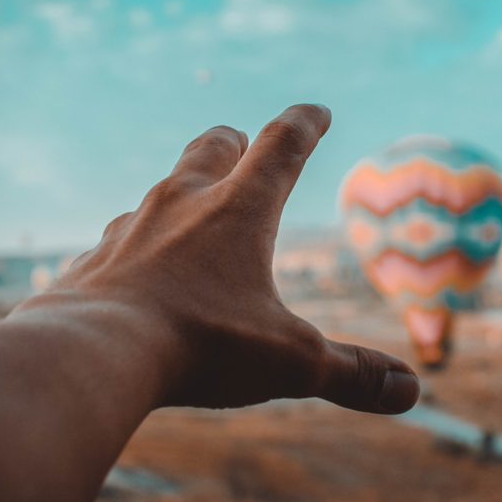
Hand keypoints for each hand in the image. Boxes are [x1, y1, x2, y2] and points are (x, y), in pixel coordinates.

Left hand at [33, 104, 419, 413]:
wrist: (90, 354)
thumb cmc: (200, 345)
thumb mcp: (290, 363)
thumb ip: (351, 373)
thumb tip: (411, 391)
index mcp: (239, 210)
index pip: (282, 144)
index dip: (305, 123)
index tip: (317, 110)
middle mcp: (183, 202)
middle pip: (214, 146)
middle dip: (237, 143)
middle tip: (247, 146)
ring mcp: (132, 226)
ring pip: (164, 188)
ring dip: (186, 193)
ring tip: (195, 216)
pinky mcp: (94, 258)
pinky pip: (122, 238)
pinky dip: (141, 244)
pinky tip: (142, 271)